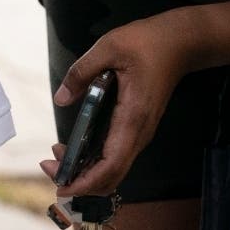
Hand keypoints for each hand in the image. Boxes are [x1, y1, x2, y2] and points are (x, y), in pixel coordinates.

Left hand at [39, 13, 191, 195]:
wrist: (181, 43)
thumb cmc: (147, 43)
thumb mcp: (109, 48)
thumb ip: (82, 72)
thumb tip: (61, 98)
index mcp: (133, 118)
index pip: (111, 165)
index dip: (86, 182)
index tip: (61, 186)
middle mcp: (139, 132)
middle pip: (111, 175)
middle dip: (80, 181)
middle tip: (49, 167)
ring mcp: (140, 132)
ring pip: (114, 168)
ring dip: (86, 172)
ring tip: (57, 157)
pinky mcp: (136, 127)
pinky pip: (115, 155)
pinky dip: (94, 161)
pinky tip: (74, 149)